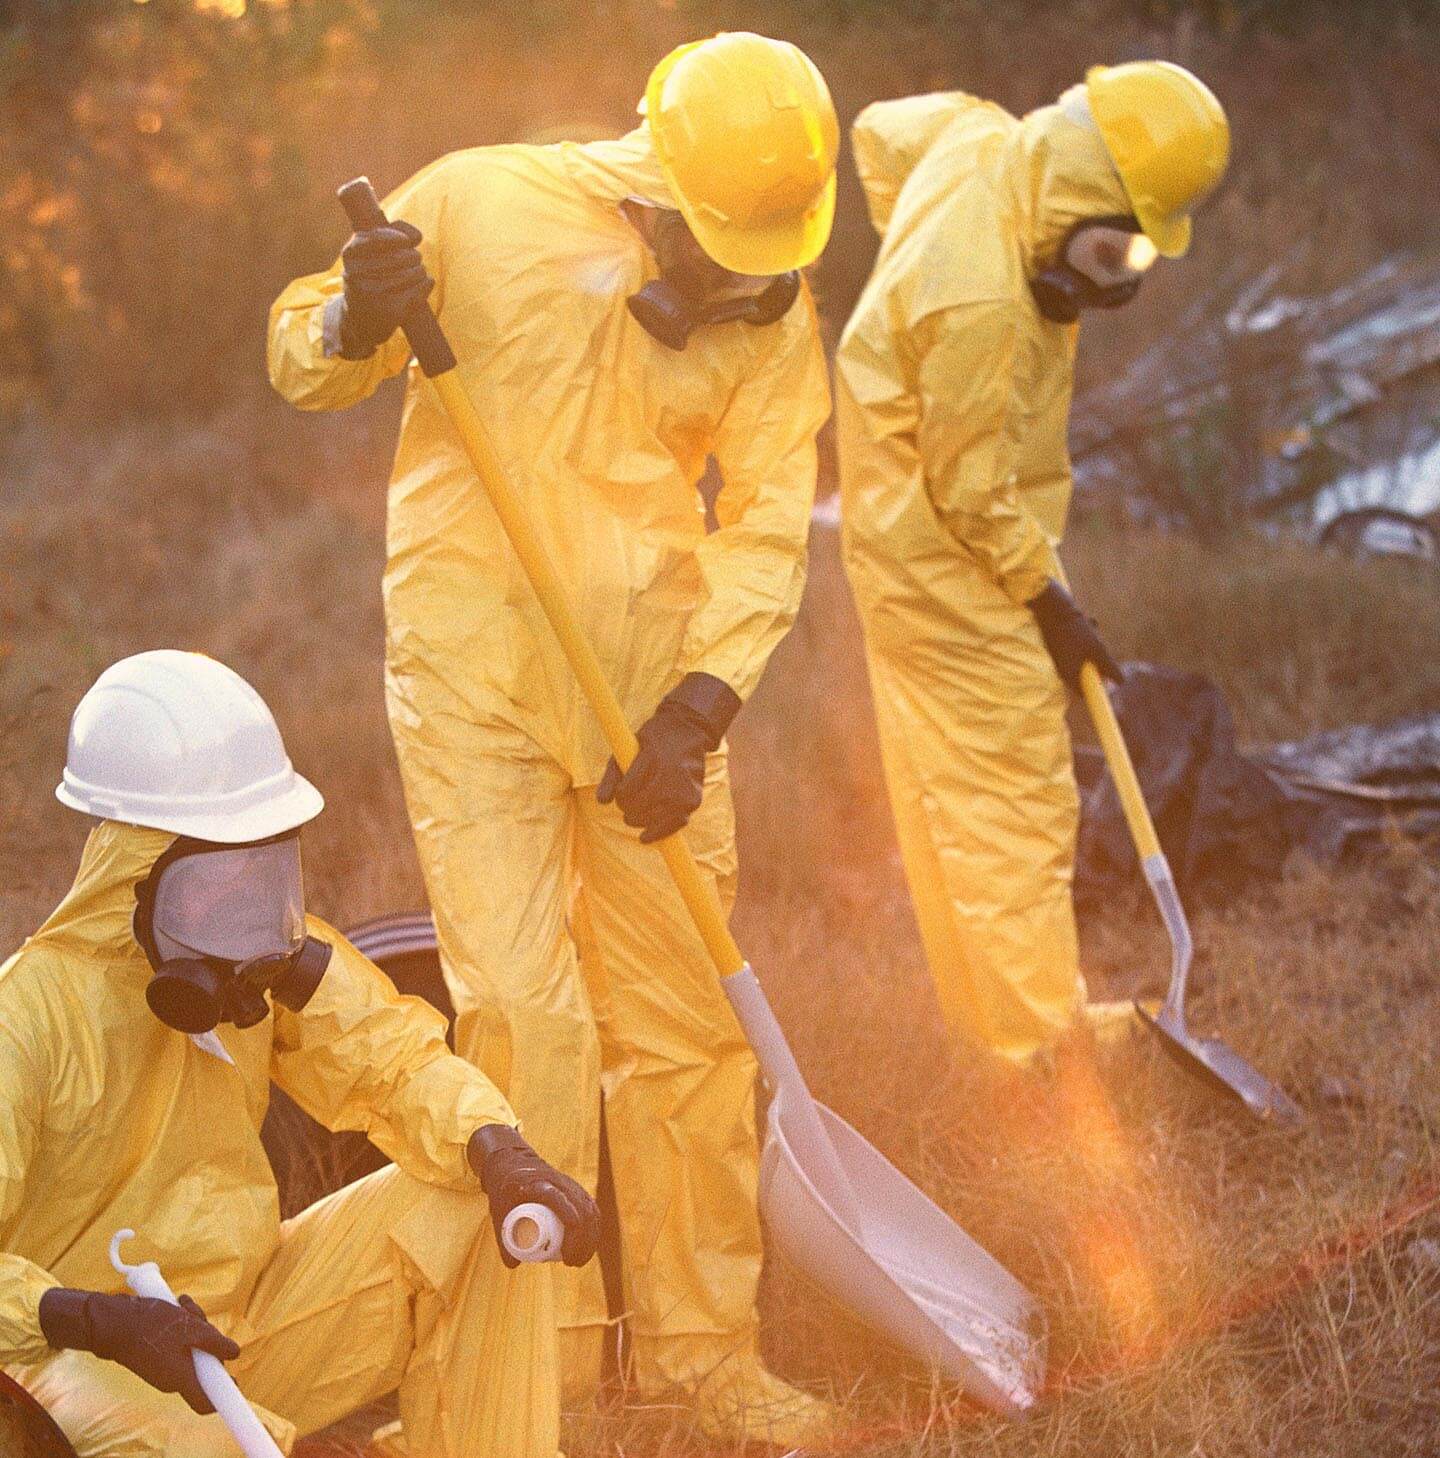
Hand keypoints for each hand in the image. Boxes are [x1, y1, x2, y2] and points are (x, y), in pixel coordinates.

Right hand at [39, 1289, 238, 1414]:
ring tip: (184, 1304)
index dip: (223, 1395)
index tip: (235, 1381)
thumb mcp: (189, 1328)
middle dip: (208, 1339)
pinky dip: (181, 1326)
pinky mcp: (155, 1356)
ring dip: (194, 1325)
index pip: (204, 1402)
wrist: (110, 1323)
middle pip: (202, 1366)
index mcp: (180, 1379)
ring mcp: (162, 1367)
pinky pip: (177, 1343)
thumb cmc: (150, 1326)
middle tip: (200, 1316)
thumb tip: (235, 1354)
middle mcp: (171, 1378)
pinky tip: (178, 1305)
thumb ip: (214, 1343)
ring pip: (191, 1349)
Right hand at [337, 221, 432, 358]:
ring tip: (416, 273)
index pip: (375, 238)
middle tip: (413, 259)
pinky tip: (425, 283)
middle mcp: (358, 274)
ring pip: (415, 271)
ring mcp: (373, 294)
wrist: (361, 320)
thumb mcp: (368, 254)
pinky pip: (420, 288)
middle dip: (413, 256)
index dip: (394, 237)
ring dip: (420, 271)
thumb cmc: (369, 279)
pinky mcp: (390, 310)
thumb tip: (416, 237)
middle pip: (402, 256)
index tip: (405, 241)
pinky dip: (426, 283)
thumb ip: (389, 234)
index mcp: (350, 255)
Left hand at [468, 1125, 600, 1269]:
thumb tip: (513, 1265)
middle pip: (583, 1214)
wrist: (511, 1161)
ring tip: (580, 1259)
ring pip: (591, 1211)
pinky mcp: (575, 1188)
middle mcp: (561, 1182)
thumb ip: (503, 1237)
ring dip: (591, 1237)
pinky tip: (590, 1243)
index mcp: (542, 1185)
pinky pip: (591, 1207)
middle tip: (573, 1263)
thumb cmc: (503, 1188)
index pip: (567, 1209)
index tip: (567, 1258)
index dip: (574, 1236)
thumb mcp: (497, 1210)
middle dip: (584, 1242)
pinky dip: (594, 1227)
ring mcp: (570, 1184)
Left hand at [596, 673, 740, 842]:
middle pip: (637, 808)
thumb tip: (602, 802)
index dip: (620, 796)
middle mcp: (671, 775)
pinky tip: (644, 837)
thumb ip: (612, 775)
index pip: (627, 793)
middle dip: (628, 808)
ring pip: (651, 820)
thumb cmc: (650, 741)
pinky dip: (657, 833)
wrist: (687, 731)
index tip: (622, 791)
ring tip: (636, 813)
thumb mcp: (626, 748)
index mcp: (653, 758)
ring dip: (639, 820)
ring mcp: (684, 790)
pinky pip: (672, 825)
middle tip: (629, 801)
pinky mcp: (693, 801)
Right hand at [1028, 580, 1122, 691]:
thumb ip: (1110, 668)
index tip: (1110, 678)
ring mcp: (1061, 655)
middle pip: (1088, 672)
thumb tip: (1121, 682)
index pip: (1085, 692)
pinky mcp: (1061, 643)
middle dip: (1099, 659)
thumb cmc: (1075, 631)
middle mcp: (1063, 668)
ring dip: (1094, 643)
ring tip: (1093, 627)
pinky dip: (1086, 635)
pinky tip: (1087, 621)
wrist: (1052, 608)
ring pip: (1085, 655)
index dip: (1099, 687)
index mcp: (1069, 675)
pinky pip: (1079, 644)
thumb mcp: (1097, 650)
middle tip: (1101, 645)